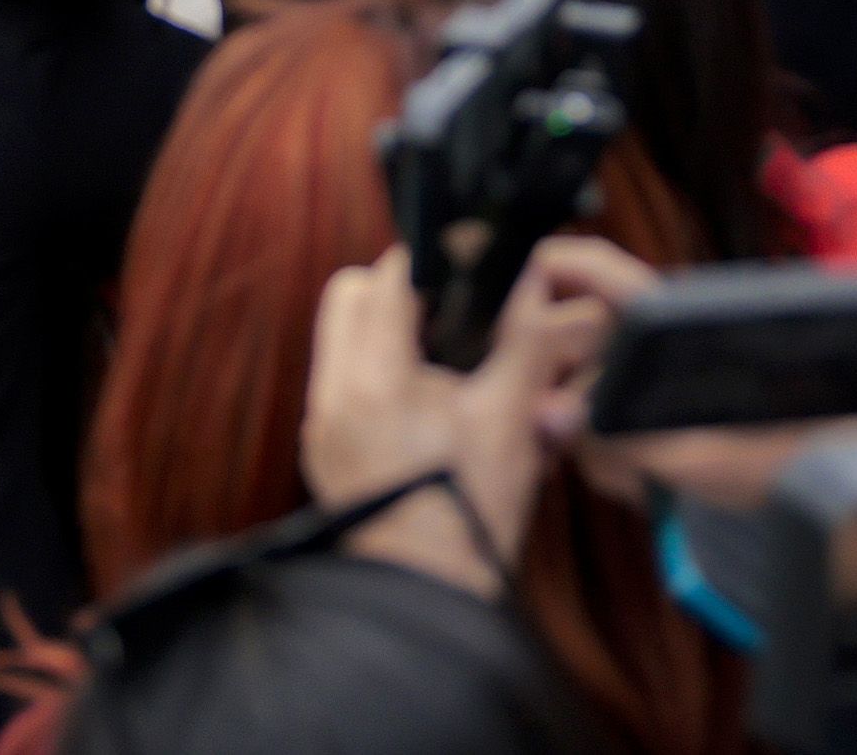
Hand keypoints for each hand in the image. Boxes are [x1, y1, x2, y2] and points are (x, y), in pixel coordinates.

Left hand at [302, 243, 609, 599]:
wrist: (426, 597)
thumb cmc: (471, 512)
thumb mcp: (511, 419)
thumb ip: (524, 342)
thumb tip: (534, 283)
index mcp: (375, 377)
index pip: (389, 277)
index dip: (434, 260)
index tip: (468, 263)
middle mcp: (333, 394)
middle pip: (349, 296)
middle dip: (398, 288)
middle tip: (450, 307)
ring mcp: (321, 426)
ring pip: (341, 339)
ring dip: (385, 331)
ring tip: (440, 354)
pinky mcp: (324, 453)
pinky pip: (340, 383)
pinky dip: (375, 374)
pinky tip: (423, 401)